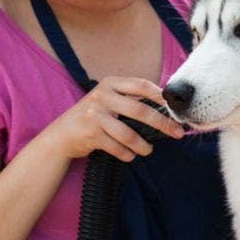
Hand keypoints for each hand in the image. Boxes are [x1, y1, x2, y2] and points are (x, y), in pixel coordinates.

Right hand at [40, 77, 185, 161]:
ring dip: (143, 146)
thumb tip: (167, 109)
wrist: (61, 135)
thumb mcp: (109, 100)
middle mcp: (102, 95)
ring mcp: (94, 114)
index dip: (161, 97)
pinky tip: (130, 155)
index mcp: (110, 83)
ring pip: (130, 134)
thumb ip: (131, 99)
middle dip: (163, 124)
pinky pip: (118, 147)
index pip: (142, 85)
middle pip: (140, 110)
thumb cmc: (94, 117)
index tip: (177, 108)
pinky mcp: (90, 134)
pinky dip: (128, 154)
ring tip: (148, 150)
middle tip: (178, 133)